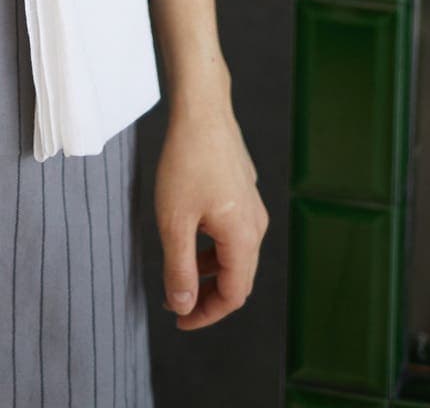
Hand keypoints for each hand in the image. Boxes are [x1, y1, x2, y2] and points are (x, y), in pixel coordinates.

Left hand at [154, 95, 268, 329]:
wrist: (201, 109)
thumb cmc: (186, 160)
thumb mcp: (174, 221)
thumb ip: (179, 269)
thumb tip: (183, 306)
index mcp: (244, 237)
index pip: (233, 295)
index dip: (206, 314)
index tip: (179, 320)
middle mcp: (256, 225)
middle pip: (237, 278)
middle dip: (206, 295)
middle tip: (175, 302)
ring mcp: (252, 206)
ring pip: (234, 254)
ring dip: (208, 270)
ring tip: (177, 273)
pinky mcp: (244, 190)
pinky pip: (232, 231)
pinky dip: (212, 246)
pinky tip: (189, 236)